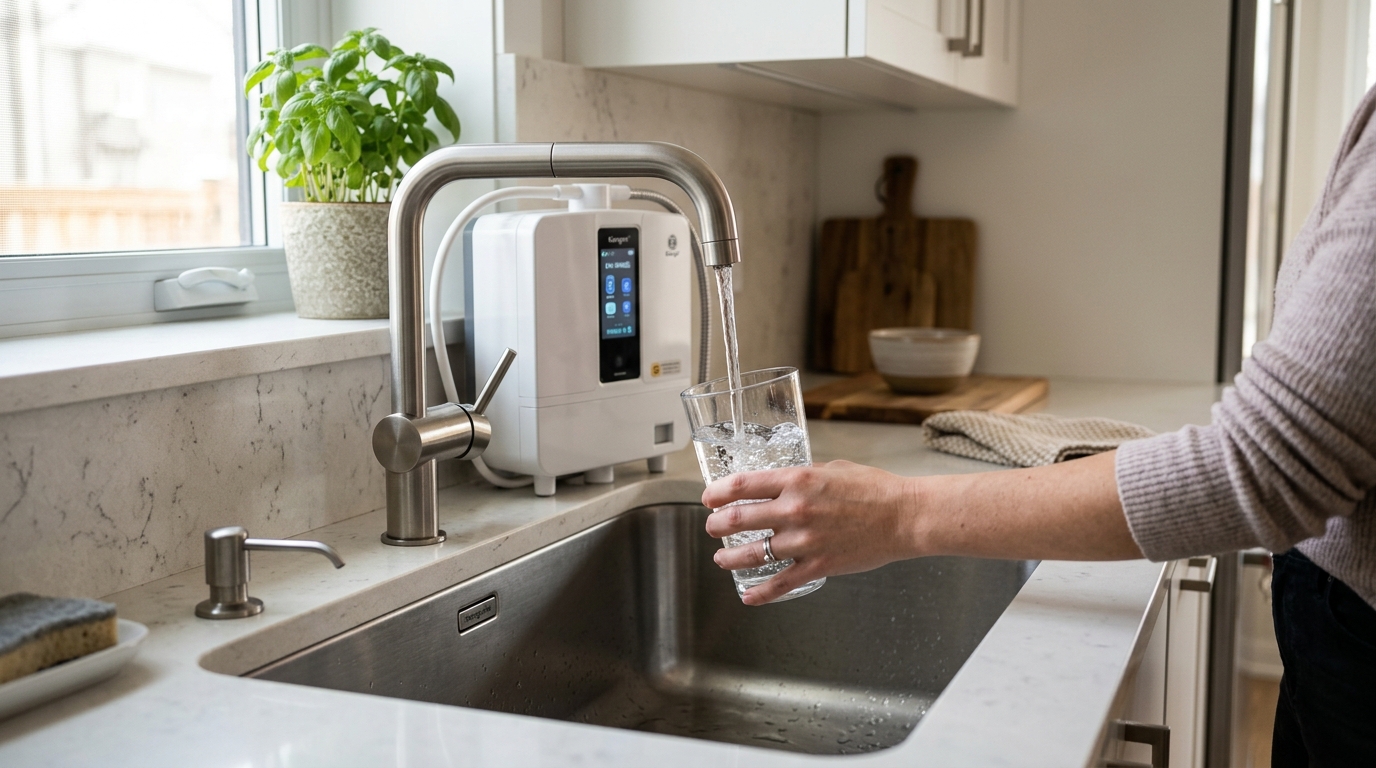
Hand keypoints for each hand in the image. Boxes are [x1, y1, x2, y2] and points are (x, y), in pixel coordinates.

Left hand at [702, 460, 920, 604]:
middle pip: (738, 519)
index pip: (742, 485)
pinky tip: (748, 595)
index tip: (708, 498)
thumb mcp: (831, 469)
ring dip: (729, 557)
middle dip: (716, 525)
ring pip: (751, 554)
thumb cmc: (875, 489)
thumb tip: (783, 482)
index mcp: (796, 480)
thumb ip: (802, 477)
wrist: (904, 516)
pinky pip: (779, 583)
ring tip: (721, 558)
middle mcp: (794, 510)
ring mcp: (804, 541)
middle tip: (711, 527)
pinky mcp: (817, 566)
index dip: (717, 493)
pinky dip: (759, 592)